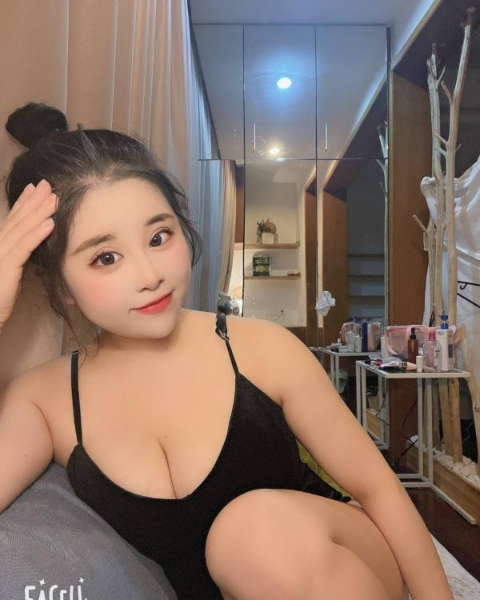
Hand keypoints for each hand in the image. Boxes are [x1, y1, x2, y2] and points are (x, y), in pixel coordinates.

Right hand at [0, 180, 56, 329]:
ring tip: (53, 199)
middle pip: (17, 220)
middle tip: (47, 184)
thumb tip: (28, 250)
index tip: (35, 189)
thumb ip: (15, 260)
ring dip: (39, 212)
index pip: (12, 221)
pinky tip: (50, 224)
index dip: (23, 203)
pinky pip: (24, 248)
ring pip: (22, 230)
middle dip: (33, 201)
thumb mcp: (8, 275)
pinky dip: (37, 234)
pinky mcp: (5, 268)